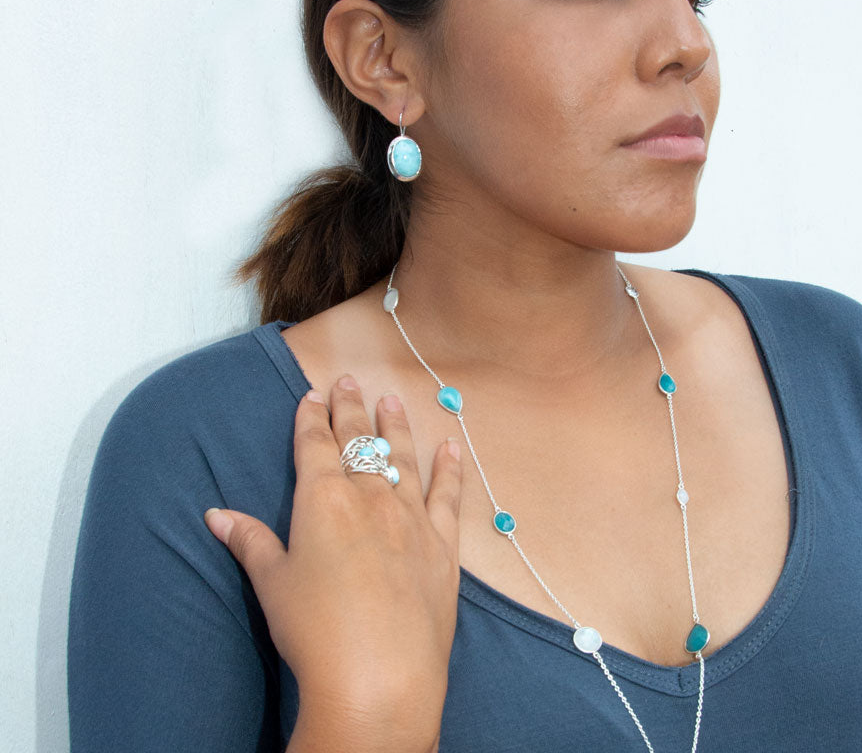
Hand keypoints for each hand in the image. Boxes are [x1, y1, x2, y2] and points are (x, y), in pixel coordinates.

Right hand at [204, 375, 461, 752]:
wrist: (379, 676)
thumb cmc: (315, 630)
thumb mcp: (272, 583)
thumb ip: (249, 542)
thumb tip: (216, 514)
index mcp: (323, 499)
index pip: (315, 445)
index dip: (311, 417)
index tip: (311, 394)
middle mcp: (369, 496)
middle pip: (358, 441)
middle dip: (350, 408)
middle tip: (349, 379)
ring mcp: (411, 517)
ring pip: (402, 458)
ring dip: (395, 427)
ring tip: (392, 401)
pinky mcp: (443, 545)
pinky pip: (448, 496)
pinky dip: (450, 469)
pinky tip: (451, 448)